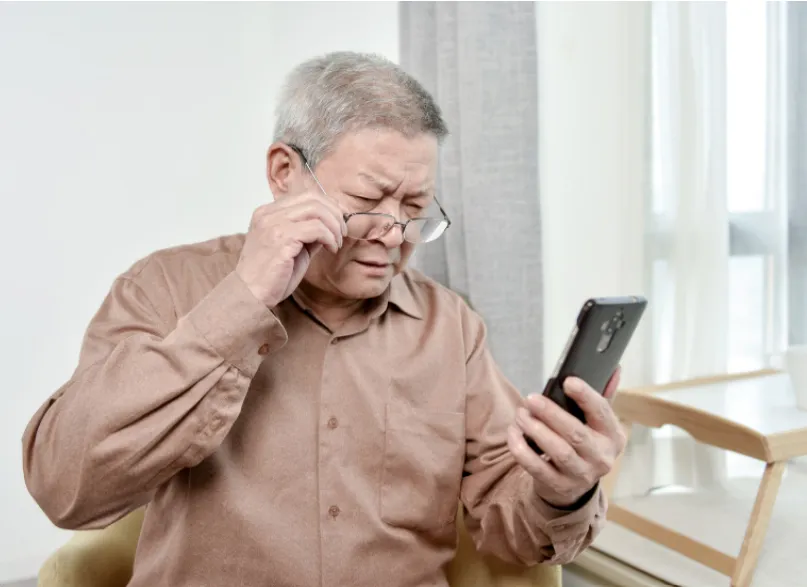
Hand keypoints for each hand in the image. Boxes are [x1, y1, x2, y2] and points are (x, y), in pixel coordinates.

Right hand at [236, 192, 347, 307]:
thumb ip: (308, 233)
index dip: (328, 206)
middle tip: (342, 233)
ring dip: (334, 227)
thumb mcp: (292, 248)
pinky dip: (329, 238)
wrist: (250, 295)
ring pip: (316, 211)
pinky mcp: (281, 239)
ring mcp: (273, 225)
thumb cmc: (270, 276)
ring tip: (336, 244)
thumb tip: (332, 225)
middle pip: (313, 199)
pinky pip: (316, 229)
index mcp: (268, 213)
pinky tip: (331, 249)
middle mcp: (268, 214)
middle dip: (335, 214)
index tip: (339, 222)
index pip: (306, 195)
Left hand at [507, 368, 625, 507]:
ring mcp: (581, 475)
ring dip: (536, 430)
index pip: (602, 412)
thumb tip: (613, 368)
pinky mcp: (558, 486)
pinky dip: (522, 450)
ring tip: (521, 415)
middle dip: (551, 414)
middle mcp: (601, 458)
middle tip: (531, 398)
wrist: (573, 488)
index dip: (585, 396)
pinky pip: (537, 467)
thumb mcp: (597, 424)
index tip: (567, 381)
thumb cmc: (584, 445)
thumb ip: (603, 396)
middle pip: (576, 433)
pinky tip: (514, 434)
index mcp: (613, 436)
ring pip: (558, 451)